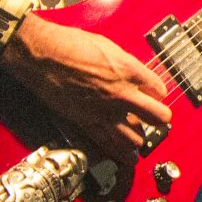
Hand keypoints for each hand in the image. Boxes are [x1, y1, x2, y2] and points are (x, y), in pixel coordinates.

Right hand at [0, 14, 171, 159]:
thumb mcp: (107, 46)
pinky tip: (129, 156)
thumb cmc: (69, 45)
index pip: (160, 90)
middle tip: (157, 119)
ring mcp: (105, 111)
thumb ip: (126, 65)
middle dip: (160, 119)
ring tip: (140, 137)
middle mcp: (121, 93)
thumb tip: (135, 75)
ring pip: (136, 138)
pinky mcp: (87, 123)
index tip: (154, 95)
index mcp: (128, 70)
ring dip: (140, 137)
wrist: (41, 55)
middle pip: (158, 117)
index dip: (158, 93)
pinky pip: (110, 144)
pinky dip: (121, 152)